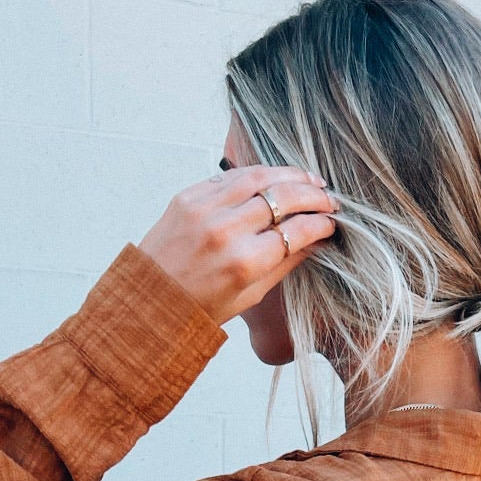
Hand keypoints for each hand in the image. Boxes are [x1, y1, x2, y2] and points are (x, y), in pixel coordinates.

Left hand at [138, 165, 337, 323]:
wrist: (148, 299)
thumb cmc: (200, 307)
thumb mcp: (249, 296)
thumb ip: (284, 264)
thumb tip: (316, 241)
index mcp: (244, 262)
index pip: (297, 230)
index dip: (321, 223)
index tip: (332, 222)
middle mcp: (226, 231)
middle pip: (284, 197)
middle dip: (313, 195)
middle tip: (329, 198)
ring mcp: (205, 208)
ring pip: (259, 176)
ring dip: (290, 174)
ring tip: (309, 179)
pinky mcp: (189, 195)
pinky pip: (231, 175)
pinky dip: (257, 173)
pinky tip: (273, 177)